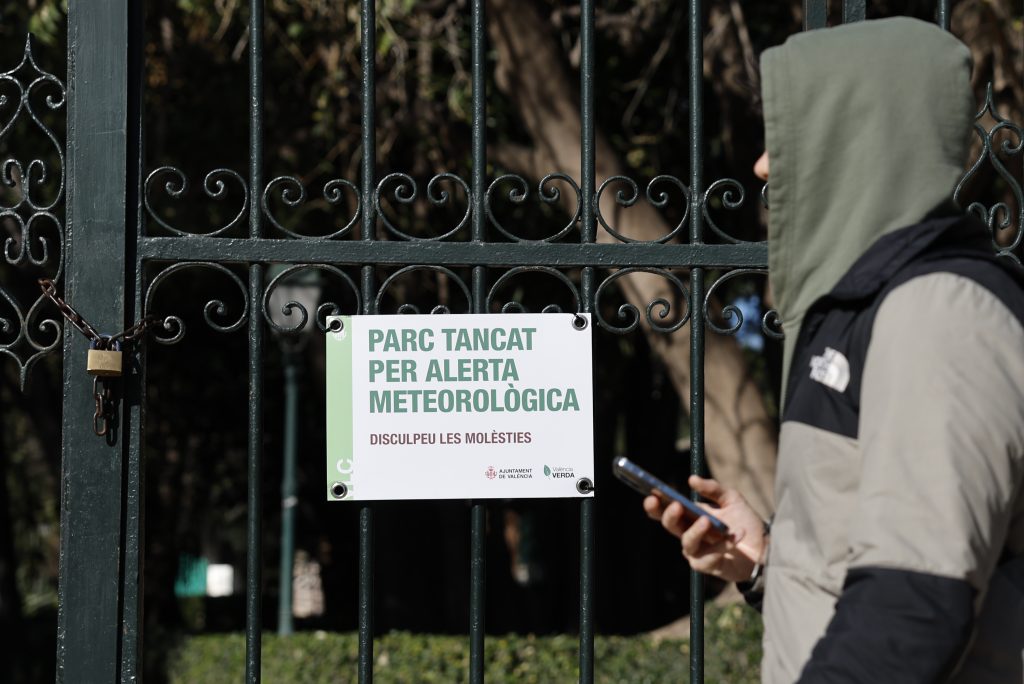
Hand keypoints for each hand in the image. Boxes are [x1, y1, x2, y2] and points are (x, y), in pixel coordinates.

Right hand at [643, 475, 767, 583]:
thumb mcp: (731, 499)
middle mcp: (689, 534)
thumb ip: (713, 489)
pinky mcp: (708, 566)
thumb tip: (691, 479)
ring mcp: (697, 551)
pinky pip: (708, 557)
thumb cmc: (745, 522)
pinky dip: (722, 546)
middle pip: (670, 526)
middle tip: (676, 505)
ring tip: (708, 521)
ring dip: (696, 531)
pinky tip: (735, 536)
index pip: (666, 511)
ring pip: (687, 542)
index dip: (655, 505)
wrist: (765, 547)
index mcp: (690, 517)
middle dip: (669, 515)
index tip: (653, 494)